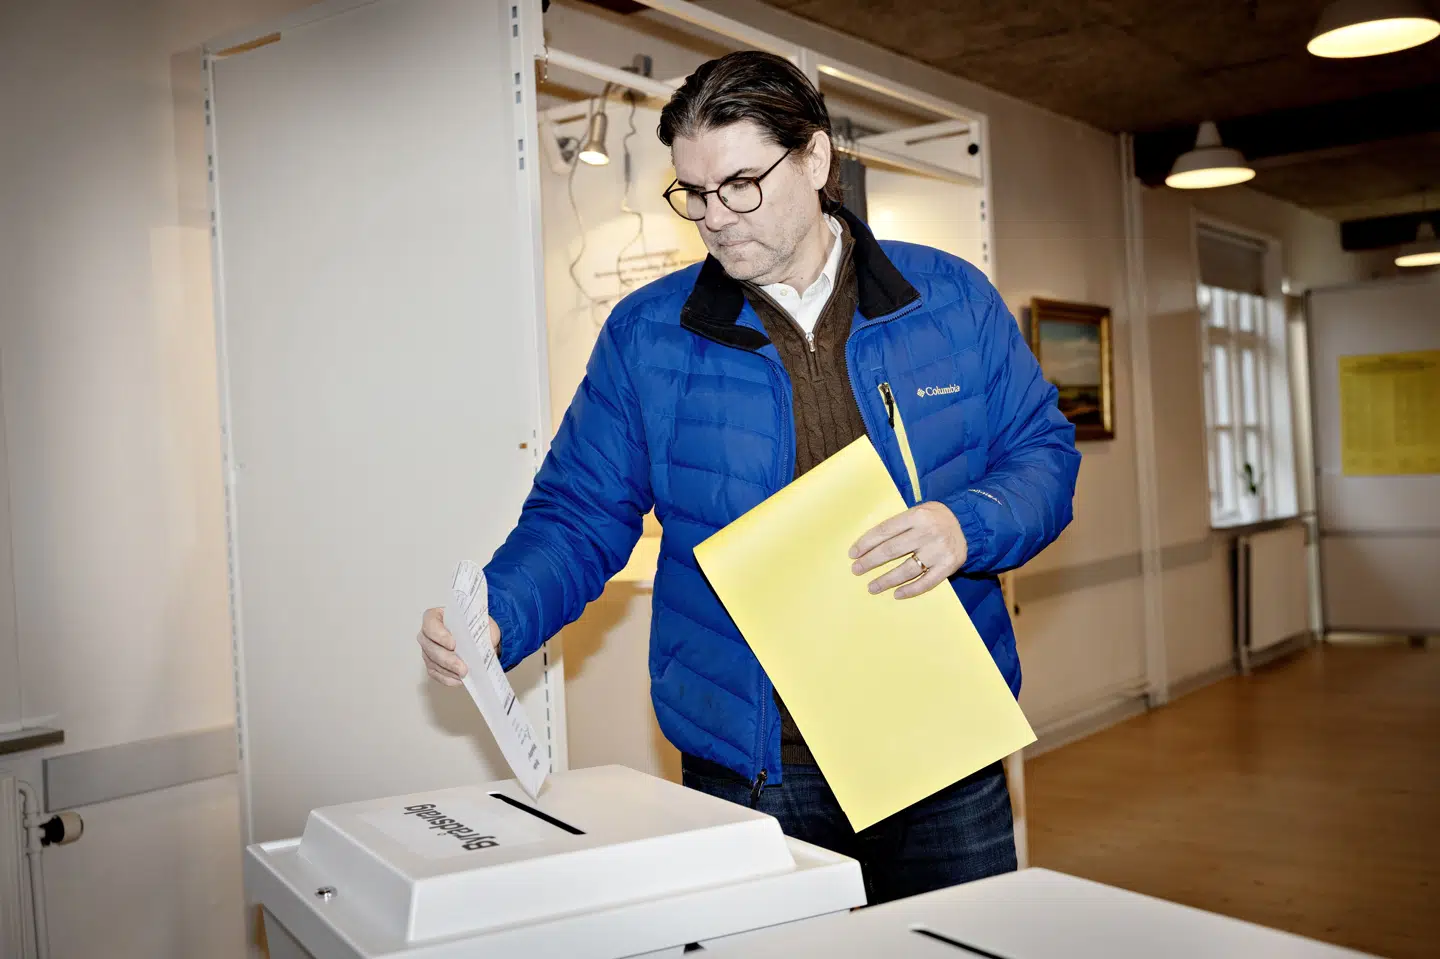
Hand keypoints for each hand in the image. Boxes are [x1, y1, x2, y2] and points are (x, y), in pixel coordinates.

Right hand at [418, 607, 500, 686]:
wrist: (481, 638)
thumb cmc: (476, 627)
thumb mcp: (482, 623)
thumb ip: (479, 631)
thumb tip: (477, 646)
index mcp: (437, 616)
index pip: (430, 623)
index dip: (439, 634)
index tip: (453, 644)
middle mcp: (427, 633)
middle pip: (429, 646)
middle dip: (447, 659)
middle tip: (462, 668)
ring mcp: (427, 650)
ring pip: (432, 662)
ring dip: (448, 670)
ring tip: (463, 674)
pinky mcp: (431, 664)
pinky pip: (435, 673)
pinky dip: (447, 678)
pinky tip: (458, 680)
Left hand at [849, 502, 967, 599]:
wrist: (970, 523)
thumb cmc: (935, 518)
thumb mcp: (919, 511)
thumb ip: (900, 524)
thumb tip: (869, 544)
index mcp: (917, 515)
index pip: (885, 530)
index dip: (867, 543)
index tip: (853, 554)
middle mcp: (928, 532)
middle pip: (892, 550)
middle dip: (870, 561)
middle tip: (856, 570)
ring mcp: (939, 550)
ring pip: (907, 569)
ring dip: (886, 580)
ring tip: (872, 587)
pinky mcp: (949, 566)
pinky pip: (927, 582)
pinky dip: (911, 589)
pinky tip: (897, 594)